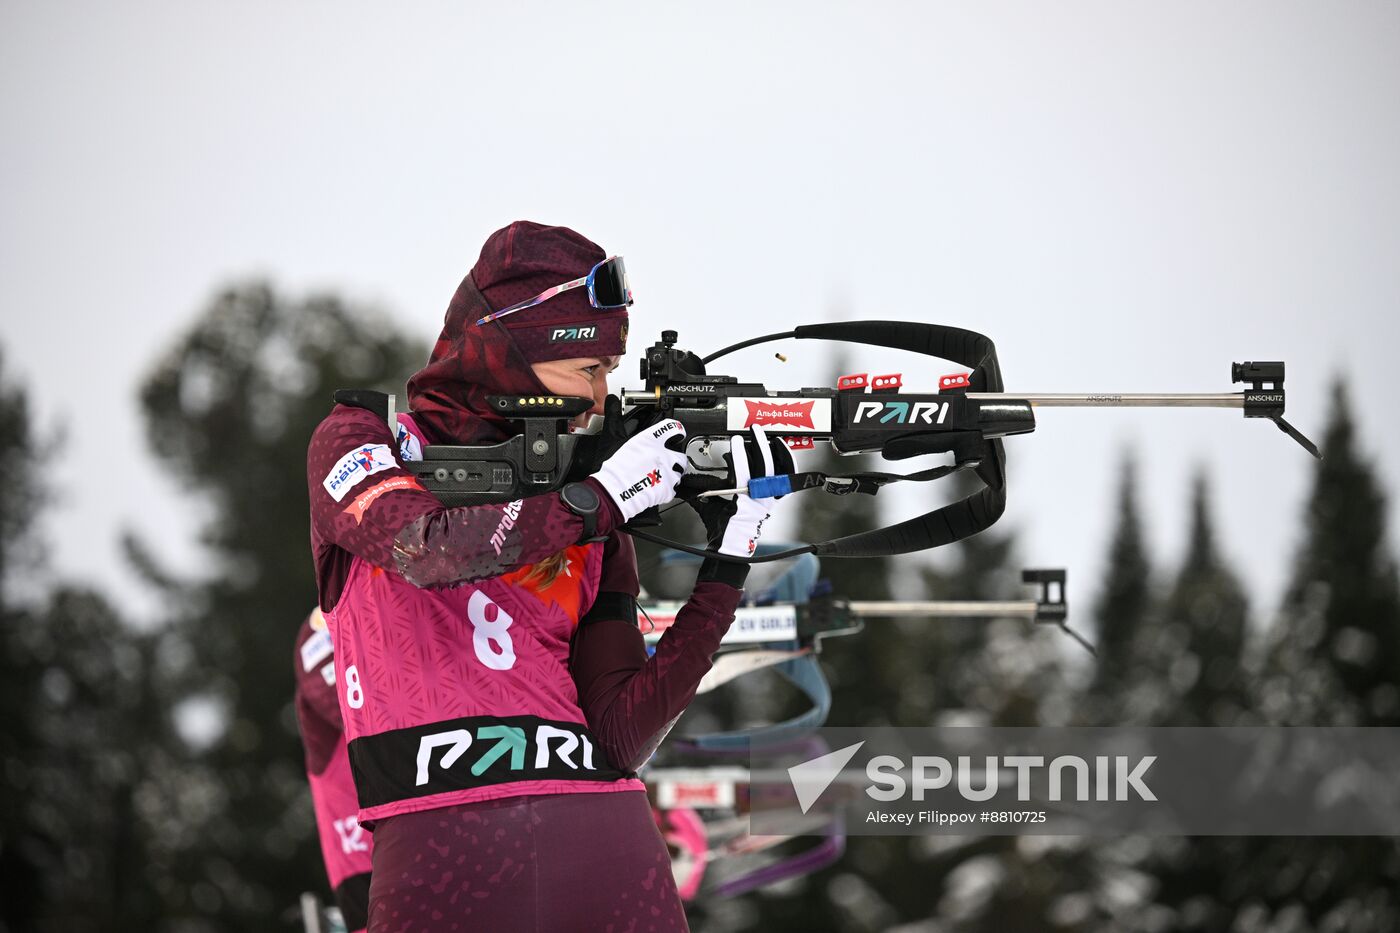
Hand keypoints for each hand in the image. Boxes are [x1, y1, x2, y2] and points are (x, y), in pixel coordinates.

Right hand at [590, 418, 686, 521]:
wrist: (615, 492)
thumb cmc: (614, 467)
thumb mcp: (612, 437)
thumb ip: (615, 416)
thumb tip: (612, 401)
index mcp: (652, 439)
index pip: (673, 428)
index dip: (676, 429)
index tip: (677, 432)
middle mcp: (664, 454)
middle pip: (681, 452)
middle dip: (675, 455)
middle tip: (666, 459)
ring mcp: (668, 472)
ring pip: (680, 470)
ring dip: (673, 471)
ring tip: (662, 474)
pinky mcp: (668, 489)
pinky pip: (674, 488)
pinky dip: (668, 488)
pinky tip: (658, 487)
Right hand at [692, 425, 792, 557]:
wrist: (733, 546)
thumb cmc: (721, 529)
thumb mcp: (707, 508)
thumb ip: (701, 490)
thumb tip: (687, 478)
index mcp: (742, 502)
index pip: (743, 473)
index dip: (740, 455)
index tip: (736, 440)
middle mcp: (759, 500)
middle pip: (765, 467)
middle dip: (760, 445)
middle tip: (753, 430)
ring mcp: (769, 499)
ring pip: (779, 472)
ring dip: (776, 452)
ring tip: (771, 437)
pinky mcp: (773, 498)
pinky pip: (786, 479)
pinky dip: (787, 464)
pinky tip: (783, 452)